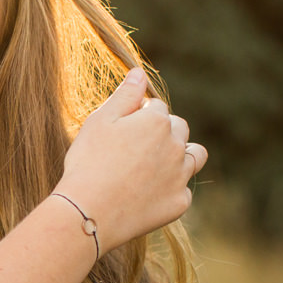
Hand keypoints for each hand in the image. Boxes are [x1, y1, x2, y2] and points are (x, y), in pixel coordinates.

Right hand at [53, 68, 205, 252]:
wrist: (89, 210)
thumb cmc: (89, 162)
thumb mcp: (100, 121)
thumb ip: (125, 95)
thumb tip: (140, 72)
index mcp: (157, 121)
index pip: (157, 108)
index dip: (139, 115)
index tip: (122, 129)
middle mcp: (176, 145)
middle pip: (179, 128)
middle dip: (163, 131)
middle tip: (136, 147)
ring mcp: (180, 176)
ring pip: (194, 156)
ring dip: (180, 155)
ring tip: (156, 164)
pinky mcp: (179, 203)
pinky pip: (183, 190)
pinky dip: (171, 188)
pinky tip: (150, 193)